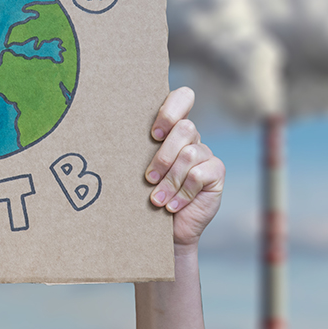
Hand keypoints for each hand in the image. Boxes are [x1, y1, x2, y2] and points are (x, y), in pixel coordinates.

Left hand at [144, 87, 224, 249]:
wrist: (165, 230)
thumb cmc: (147, 196)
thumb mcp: (140, 170)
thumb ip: (138, 150)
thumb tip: (111, 136)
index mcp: (171, 129)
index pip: (182, 98)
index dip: (171, 110)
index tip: (154, 135)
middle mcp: (191, 138)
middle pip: (185, 128)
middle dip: (164, 156)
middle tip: (148, 178)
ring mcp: (206, 154)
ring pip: (189, 154)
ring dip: (169, 180)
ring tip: (156, 199)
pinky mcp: (216, 172)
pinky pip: (198, 175)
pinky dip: (181, 192)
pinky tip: (172, 205)